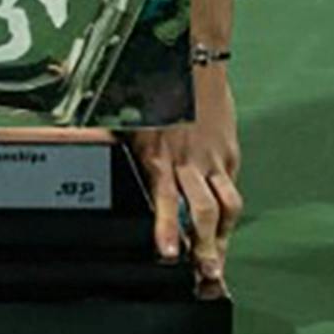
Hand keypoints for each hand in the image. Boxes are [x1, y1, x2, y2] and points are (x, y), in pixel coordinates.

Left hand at [135, 68, 241, 297]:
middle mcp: (188, 161)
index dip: (168, 228)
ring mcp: (212, 159)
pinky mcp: (228, 154)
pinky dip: (229, 213)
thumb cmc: (153, 89)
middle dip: (205, 246)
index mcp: (158, 155)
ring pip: (224, 206)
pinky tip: (225, 231)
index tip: (169, 253)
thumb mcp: (129, 119)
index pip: (166, 200)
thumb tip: (102, 168)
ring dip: (223, 239)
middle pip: (202, 212)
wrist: (193, 60)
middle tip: (207, 274)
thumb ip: (123, 149)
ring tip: (218, 266)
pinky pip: (231, 189)